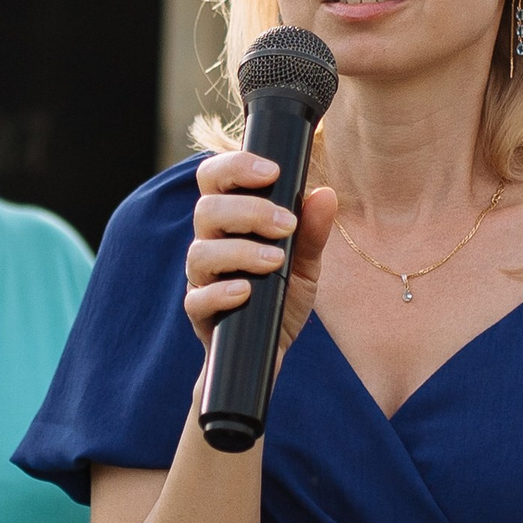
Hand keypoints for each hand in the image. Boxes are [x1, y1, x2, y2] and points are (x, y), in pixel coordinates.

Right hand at [183, 148, 337, 356]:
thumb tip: (325, 194)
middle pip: (207, 209)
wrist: (268, 356)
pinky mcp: (200, 315)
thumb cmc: (280, 302)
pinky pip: (196, 299)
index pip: (215, 179)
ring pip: (200, 253)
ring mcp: (202, 280)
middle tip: (285, 224)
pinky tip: (247, 291)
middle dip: (248, 211)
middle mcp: (210, 245)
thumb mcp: (304, 267)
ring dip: (240, 251)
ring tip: (275, 261)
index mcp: (229, 223)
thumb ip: (312, 233)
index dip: (236, 166)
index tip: (272, 171)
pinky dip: (221, 292)